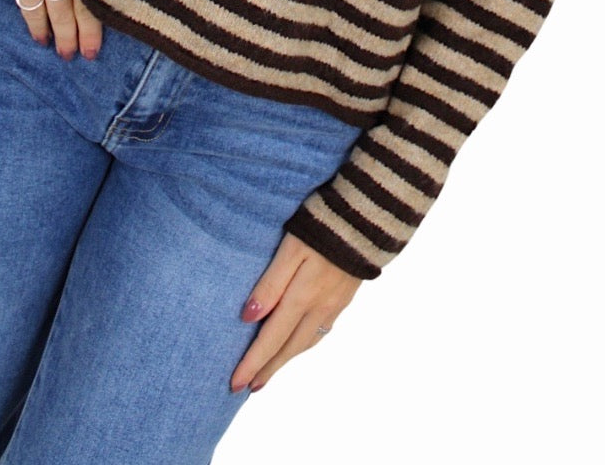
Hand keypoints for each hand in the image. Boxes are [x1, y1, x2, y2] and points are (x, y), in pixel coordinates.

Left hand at [231, 232, 363, 393]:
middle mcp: (319, 307)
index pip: (271, 338)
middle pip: (288, 347)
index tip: (235, 383)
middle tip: (246, 388)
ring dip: (285, 360)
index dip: (253, 362)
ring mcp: (334, 304)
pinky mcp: (344, 297)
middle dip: (266, 369)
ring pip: (306, 342)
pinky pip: (320, 331)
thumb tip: (248, 318)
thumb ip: (270, 282)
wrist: (369, 217)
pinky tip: (299, 344)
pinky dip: (304, 344)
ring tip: (268, 373)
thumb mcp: (291, 248)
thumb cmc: (323, 224)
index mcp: (303, 296)